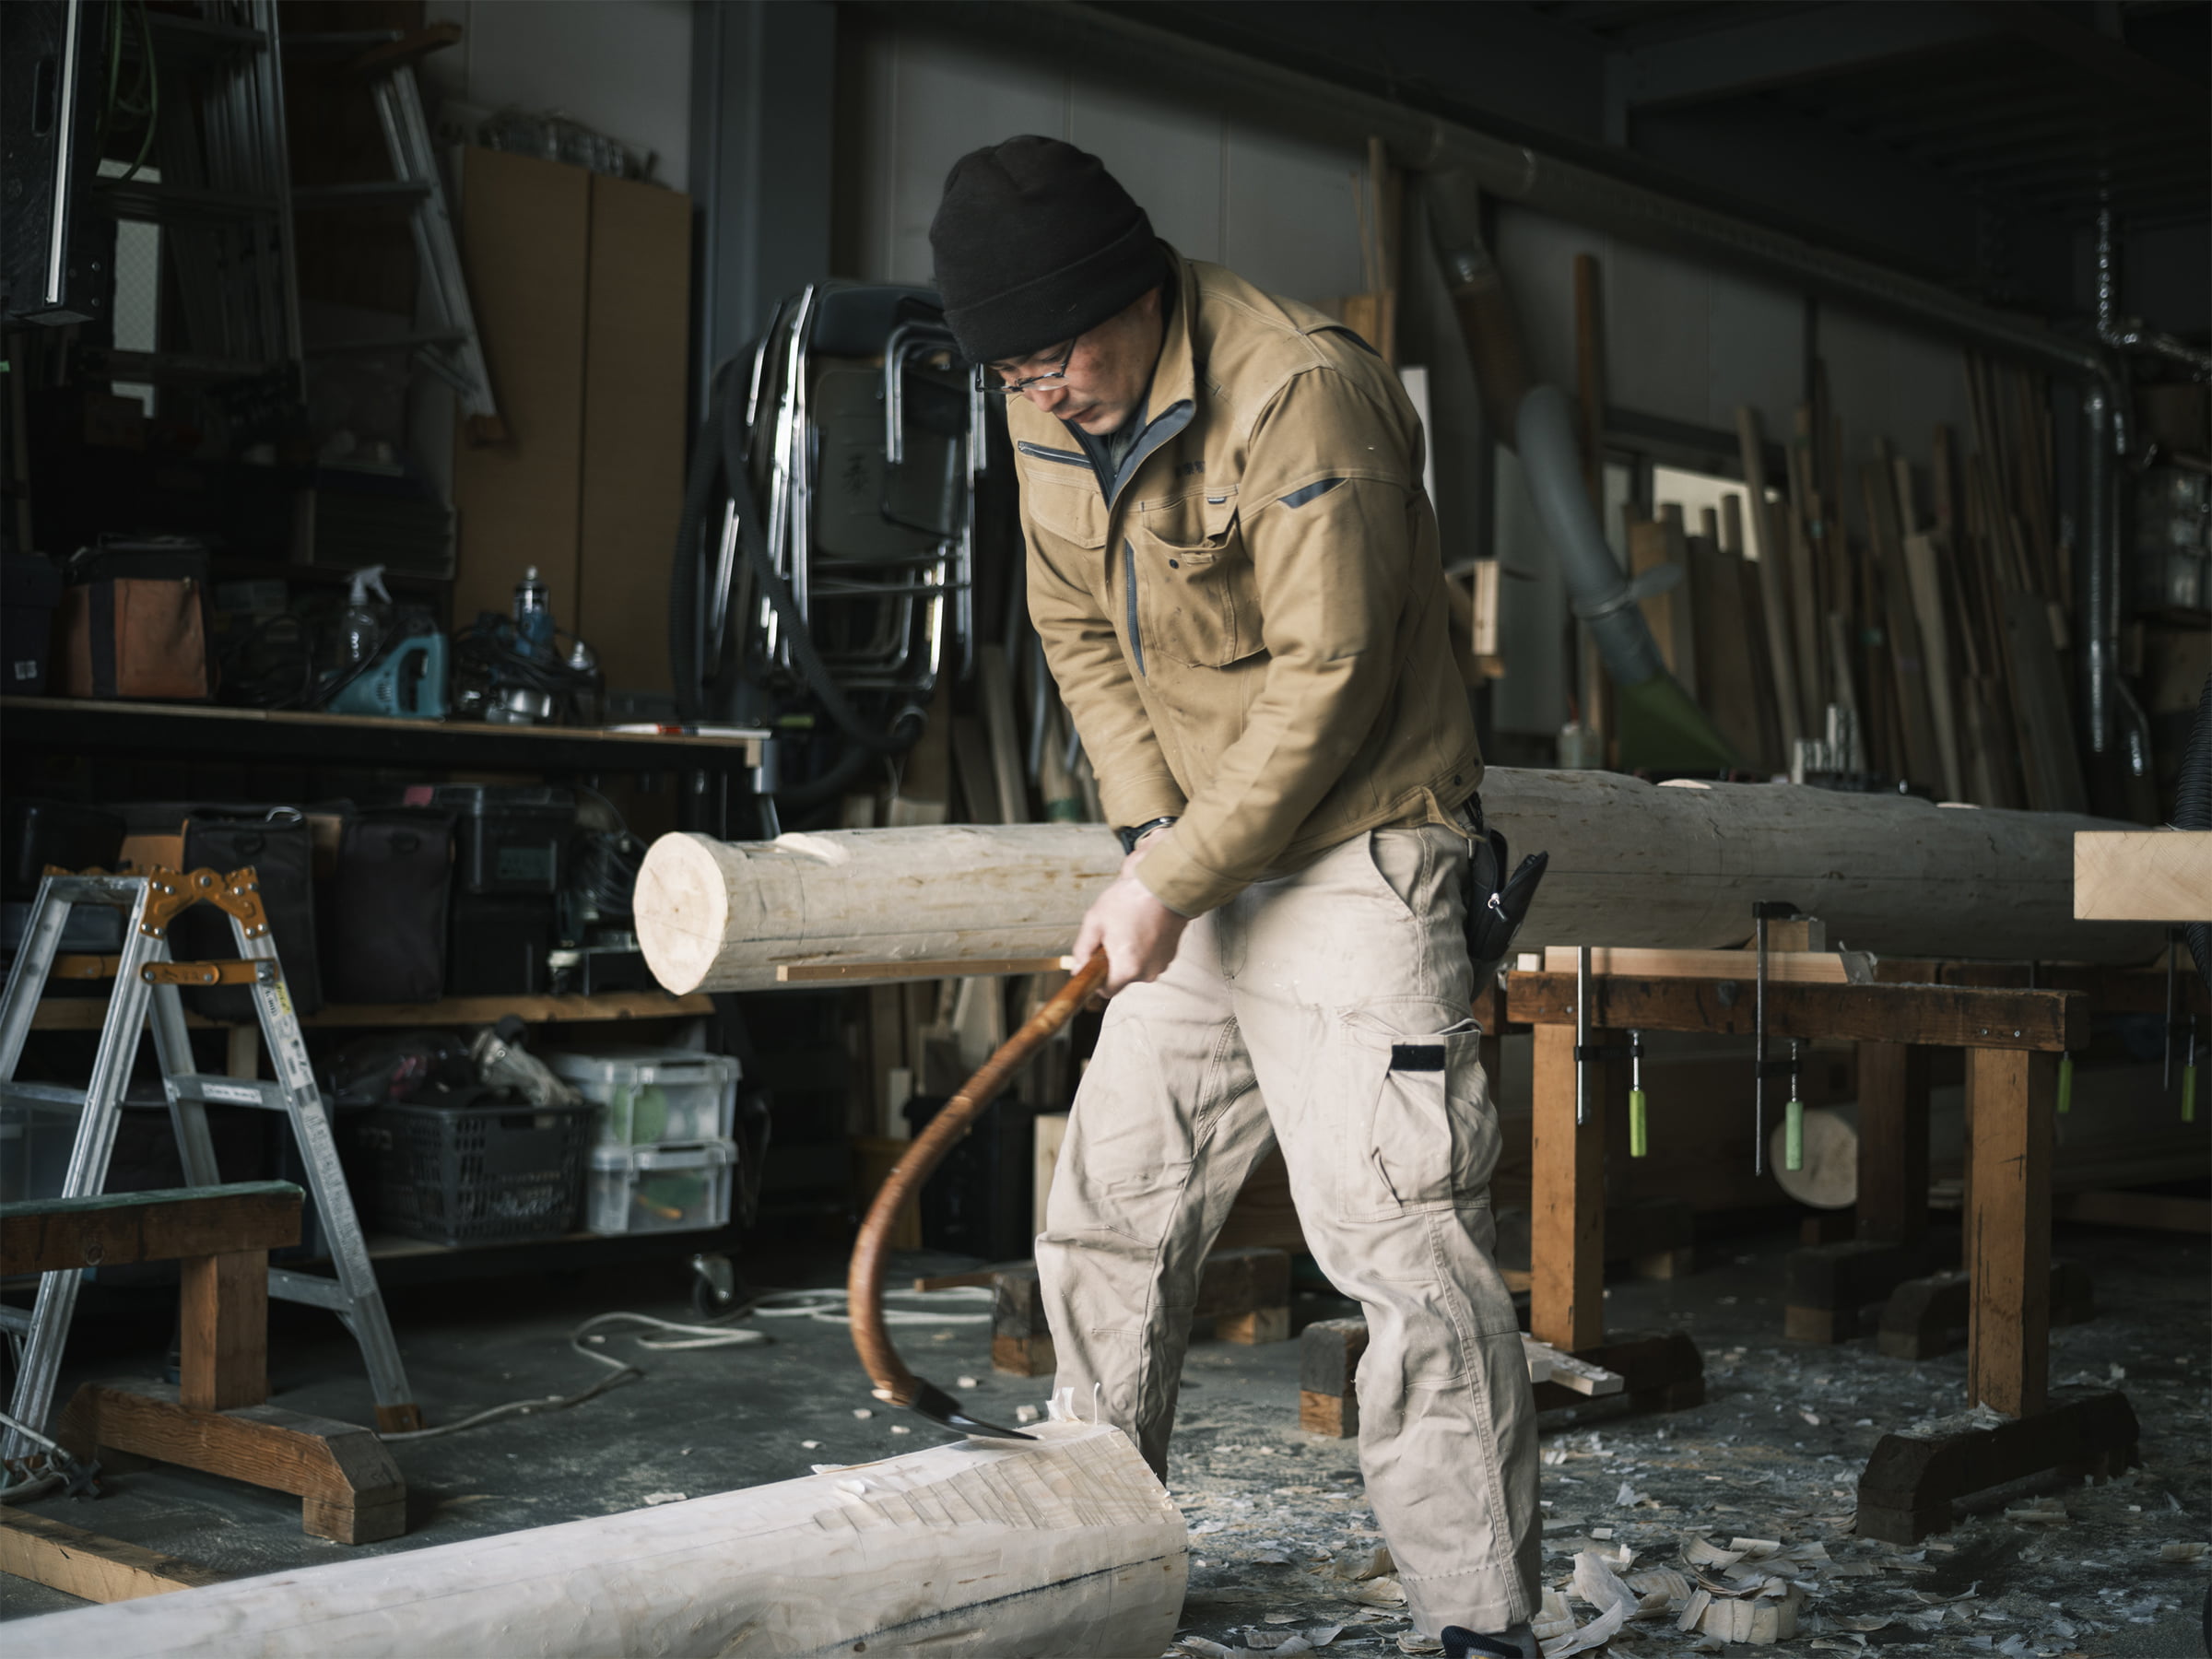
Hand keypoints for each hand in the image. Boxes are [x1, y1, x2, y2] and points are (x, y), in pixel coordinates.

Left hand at [1076, 829, 1187, 996]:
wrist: (1164, 886)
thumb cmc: (1130, 901)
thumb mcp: (1095, 921)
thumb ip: (1082, 949)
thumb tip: (1078, 967)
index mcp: (1127, 969)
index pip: (1106, 991)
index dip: (1097, 978)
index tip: (1095, 962)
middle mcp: (1147, 972)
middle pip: (1122, 978)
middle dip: (1114, 962)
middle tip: (1111, 936)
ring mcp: (1161, 964)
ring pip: (1137, 967)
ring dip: (1130, 953)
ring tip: (1128, 927)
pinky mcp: (1171, 955)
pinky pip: (1150, 958)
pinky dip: (1144, 947)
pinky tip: (1141, 927)